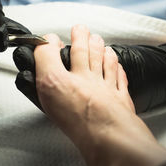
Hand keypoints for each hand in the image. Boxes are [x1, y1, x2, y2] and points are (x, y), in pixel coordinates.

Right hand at [30, 25, 165, 165]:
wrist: (107, 136)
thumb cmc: (78, 119)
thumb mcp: (48, 88)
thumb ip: (45, 64)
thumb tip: (44, 47)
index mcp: (65, 79)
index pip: (55, 54)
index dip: (51, 43)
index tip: (50, 39)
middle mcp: (87, 79)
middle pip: (84, 52)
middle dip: (81, 37)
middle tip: (80, 29)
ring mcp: (105, 88)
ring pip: (104, 61)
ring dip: (101, 49)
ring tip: (98, 40)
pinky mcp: (120, 99)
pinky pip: (120, 79)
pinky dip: (118, 69)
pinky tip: (117, 65)